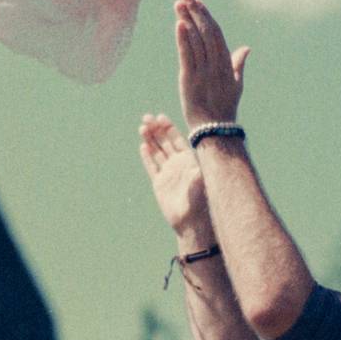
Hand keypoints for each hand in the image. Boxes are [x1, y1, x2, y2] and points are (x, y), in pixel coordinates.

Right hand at [139, 113, 210, 235]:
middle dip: (156, 129)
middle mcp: (178, 164)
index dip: (169, 128)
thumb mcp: (199, 190)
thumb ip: (196, 180)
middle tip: (146, 117)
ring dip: (150, 139)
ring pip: (157, 152)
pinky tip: (143, 145)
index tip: (160, 117)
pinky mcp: (159, 183)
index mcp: (189, 161)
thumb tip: (197, 172)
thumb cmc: (199, 205)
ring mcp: (168, 173)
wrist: (189, 222)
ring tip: (142, 127)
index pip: (177, 140)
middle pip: (165, 142)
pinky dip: (147, 156)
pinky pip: (152, 166)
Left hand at [175, 0, 249, 129]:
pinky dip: (183, 39)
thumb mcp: (236, 85)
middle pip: (206, 32)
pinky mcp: (190, 81)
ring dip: (187, 20)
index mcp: (226, 64)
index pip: (216, 34)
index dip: (206, 16)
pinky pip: (187, 56)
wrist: (215, 130)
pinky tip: (179, 23)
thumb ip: (238, 63)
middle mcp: (216, 65)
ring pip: (196, 41)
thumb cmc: (225, 109)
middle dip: (196, 12)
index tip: (197, 2)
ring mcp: (203, 72)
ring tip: (178, 3)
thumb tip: (246, 48)